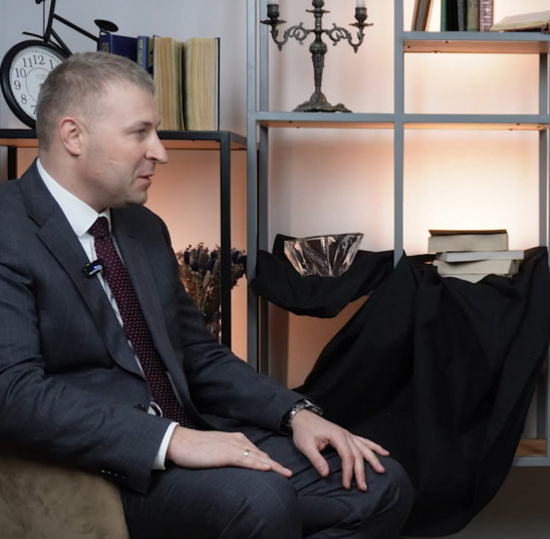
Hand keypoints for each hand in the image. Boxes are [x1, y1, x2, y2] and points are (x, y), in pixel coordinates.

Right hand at [166, 427, 292, 477]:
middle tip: (289, 474)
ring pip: (257, 457)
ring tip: (285, 474)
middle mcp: (237, 441)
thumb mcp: (216, 451)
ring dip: (272, 466)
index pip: (256, 452)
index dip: (269, 461)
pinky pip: (245, 460)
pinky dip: (257, 464)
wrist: (180, 442)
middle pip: (260, 454)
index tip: (279, 469)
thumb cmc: (195, 448)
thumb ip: (227, 455)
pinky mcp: (225, 453)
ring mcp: (232, 446)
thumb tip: (236, 464)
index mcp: (235, 439)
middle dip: (275, 465)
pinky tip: (267, 468)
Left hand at [290, 410, 388, 490]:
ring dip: (373, 459)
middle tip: (364, 487)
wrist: (303, 417)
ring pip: (364, 448)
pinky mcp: (347, 435)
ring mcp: (347, 434)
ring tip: (381, 470)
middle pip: (358, 454)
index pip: (347, 456)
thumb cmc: (303, 431)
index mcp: (337, 436)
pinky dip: (374, 446)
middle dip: (361, 471)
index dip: (348, 472)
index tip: (346, 485)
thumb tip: (326, 474)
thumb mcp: (305, 446)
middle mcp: (345, 434)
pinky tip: (383, 452)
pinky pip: (363, 441)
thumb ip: (316, 459)